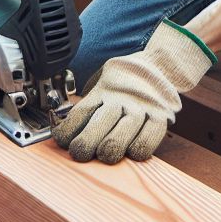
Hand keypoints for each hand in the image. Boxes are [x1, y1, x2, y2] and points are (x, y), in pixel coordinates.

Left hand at [54, 21, 214, 163]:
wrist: (159, 66)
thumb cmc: (123, 82)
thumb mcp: (101, 83)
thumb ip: (87, 104)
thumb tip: (62, 129)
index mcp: (103, 90)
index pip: (80, 113)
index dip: (66, 131)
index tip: (61, 140)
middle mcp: (121, 99)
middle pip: (98, 127)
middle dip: (84, 145)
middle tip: (80, 152)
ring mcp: (141, 109)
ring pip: (120, 138)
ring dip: (108, 152)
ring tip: (103, 155)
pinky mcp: (160, 119)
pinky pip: (146, 144)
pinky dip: (135, 152)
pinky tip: (130, 152)